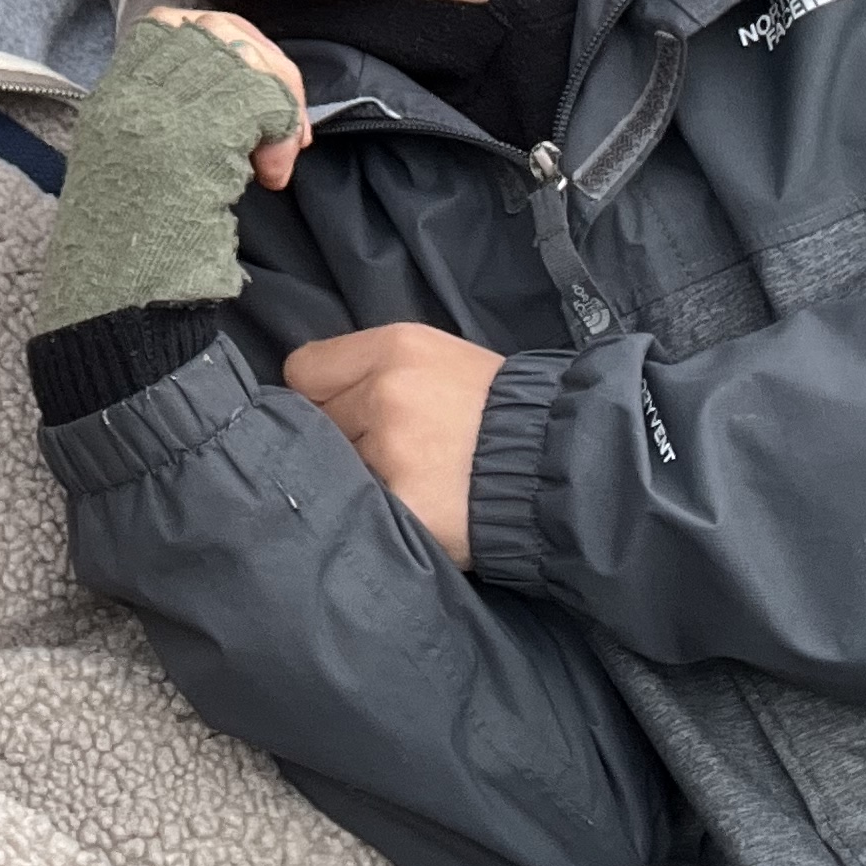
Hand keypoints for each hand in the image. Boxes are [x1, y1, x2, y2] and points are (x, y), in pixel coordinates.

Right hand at [36, 11, 311, 331]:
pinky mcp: (194, 141)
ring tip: (276, 161)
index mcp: (112, 95)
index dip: (228, 49)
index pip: (174, 23)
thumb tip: (239, 85)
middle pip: (219, 30)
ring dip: (280, 105)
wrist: (118, 310)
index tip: (250, 99)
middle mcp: (130, 94)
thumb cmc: (138, 251)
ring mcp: (159, 114)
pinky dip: (283, 129)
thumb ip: (172, 115)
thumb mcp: (138, 164)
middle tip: (285, 130)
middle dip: (268, 71)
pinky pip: (261, 100)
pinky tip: (271, 175)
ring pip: (246, 60)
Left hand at [287, 321, 506, 565]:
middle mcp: (387, 393)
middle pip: (316, 424)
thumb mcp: (438, 359)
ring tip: (413, 481)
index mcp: (395, 348)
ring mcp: (393, 452)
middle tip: (395, 452)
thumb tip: (316, 397)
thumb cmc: (499, 410)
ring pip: (339, 470)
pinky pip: (365, 511)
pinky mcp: (404, 504)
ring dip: (363, 480)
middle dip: (344, 440)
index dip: (321, 396)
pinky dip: (385, 517)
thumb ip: (378, 369)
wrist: (563, 463)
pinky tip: (419, 510)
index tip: (346, 414)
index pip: (303, 370)